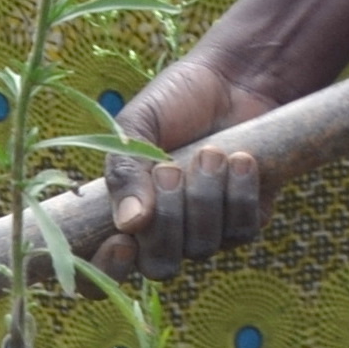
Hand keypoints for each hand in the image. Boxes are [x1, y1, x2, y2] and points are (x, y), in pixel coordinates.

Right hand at [97, 45, 277, 279]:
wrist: (235, 75)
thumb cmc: (178, 100)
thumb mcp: (138, 124)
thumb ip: (124, 170)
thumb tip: (129, 224)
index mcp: (125, 214)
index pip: (101, 272)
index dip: (106, 270)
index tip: (122, 241)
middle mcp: (164, 232)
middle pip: (159, 266)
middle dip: (166, 221)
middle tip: (170, 170)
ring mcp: (206, 229)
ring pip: (202, 247)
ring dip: (205, 199)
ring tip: (211, 152)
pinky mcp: (247, 218)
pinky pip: (243, 230)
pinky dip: (241, 196)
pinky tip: (242, 159)